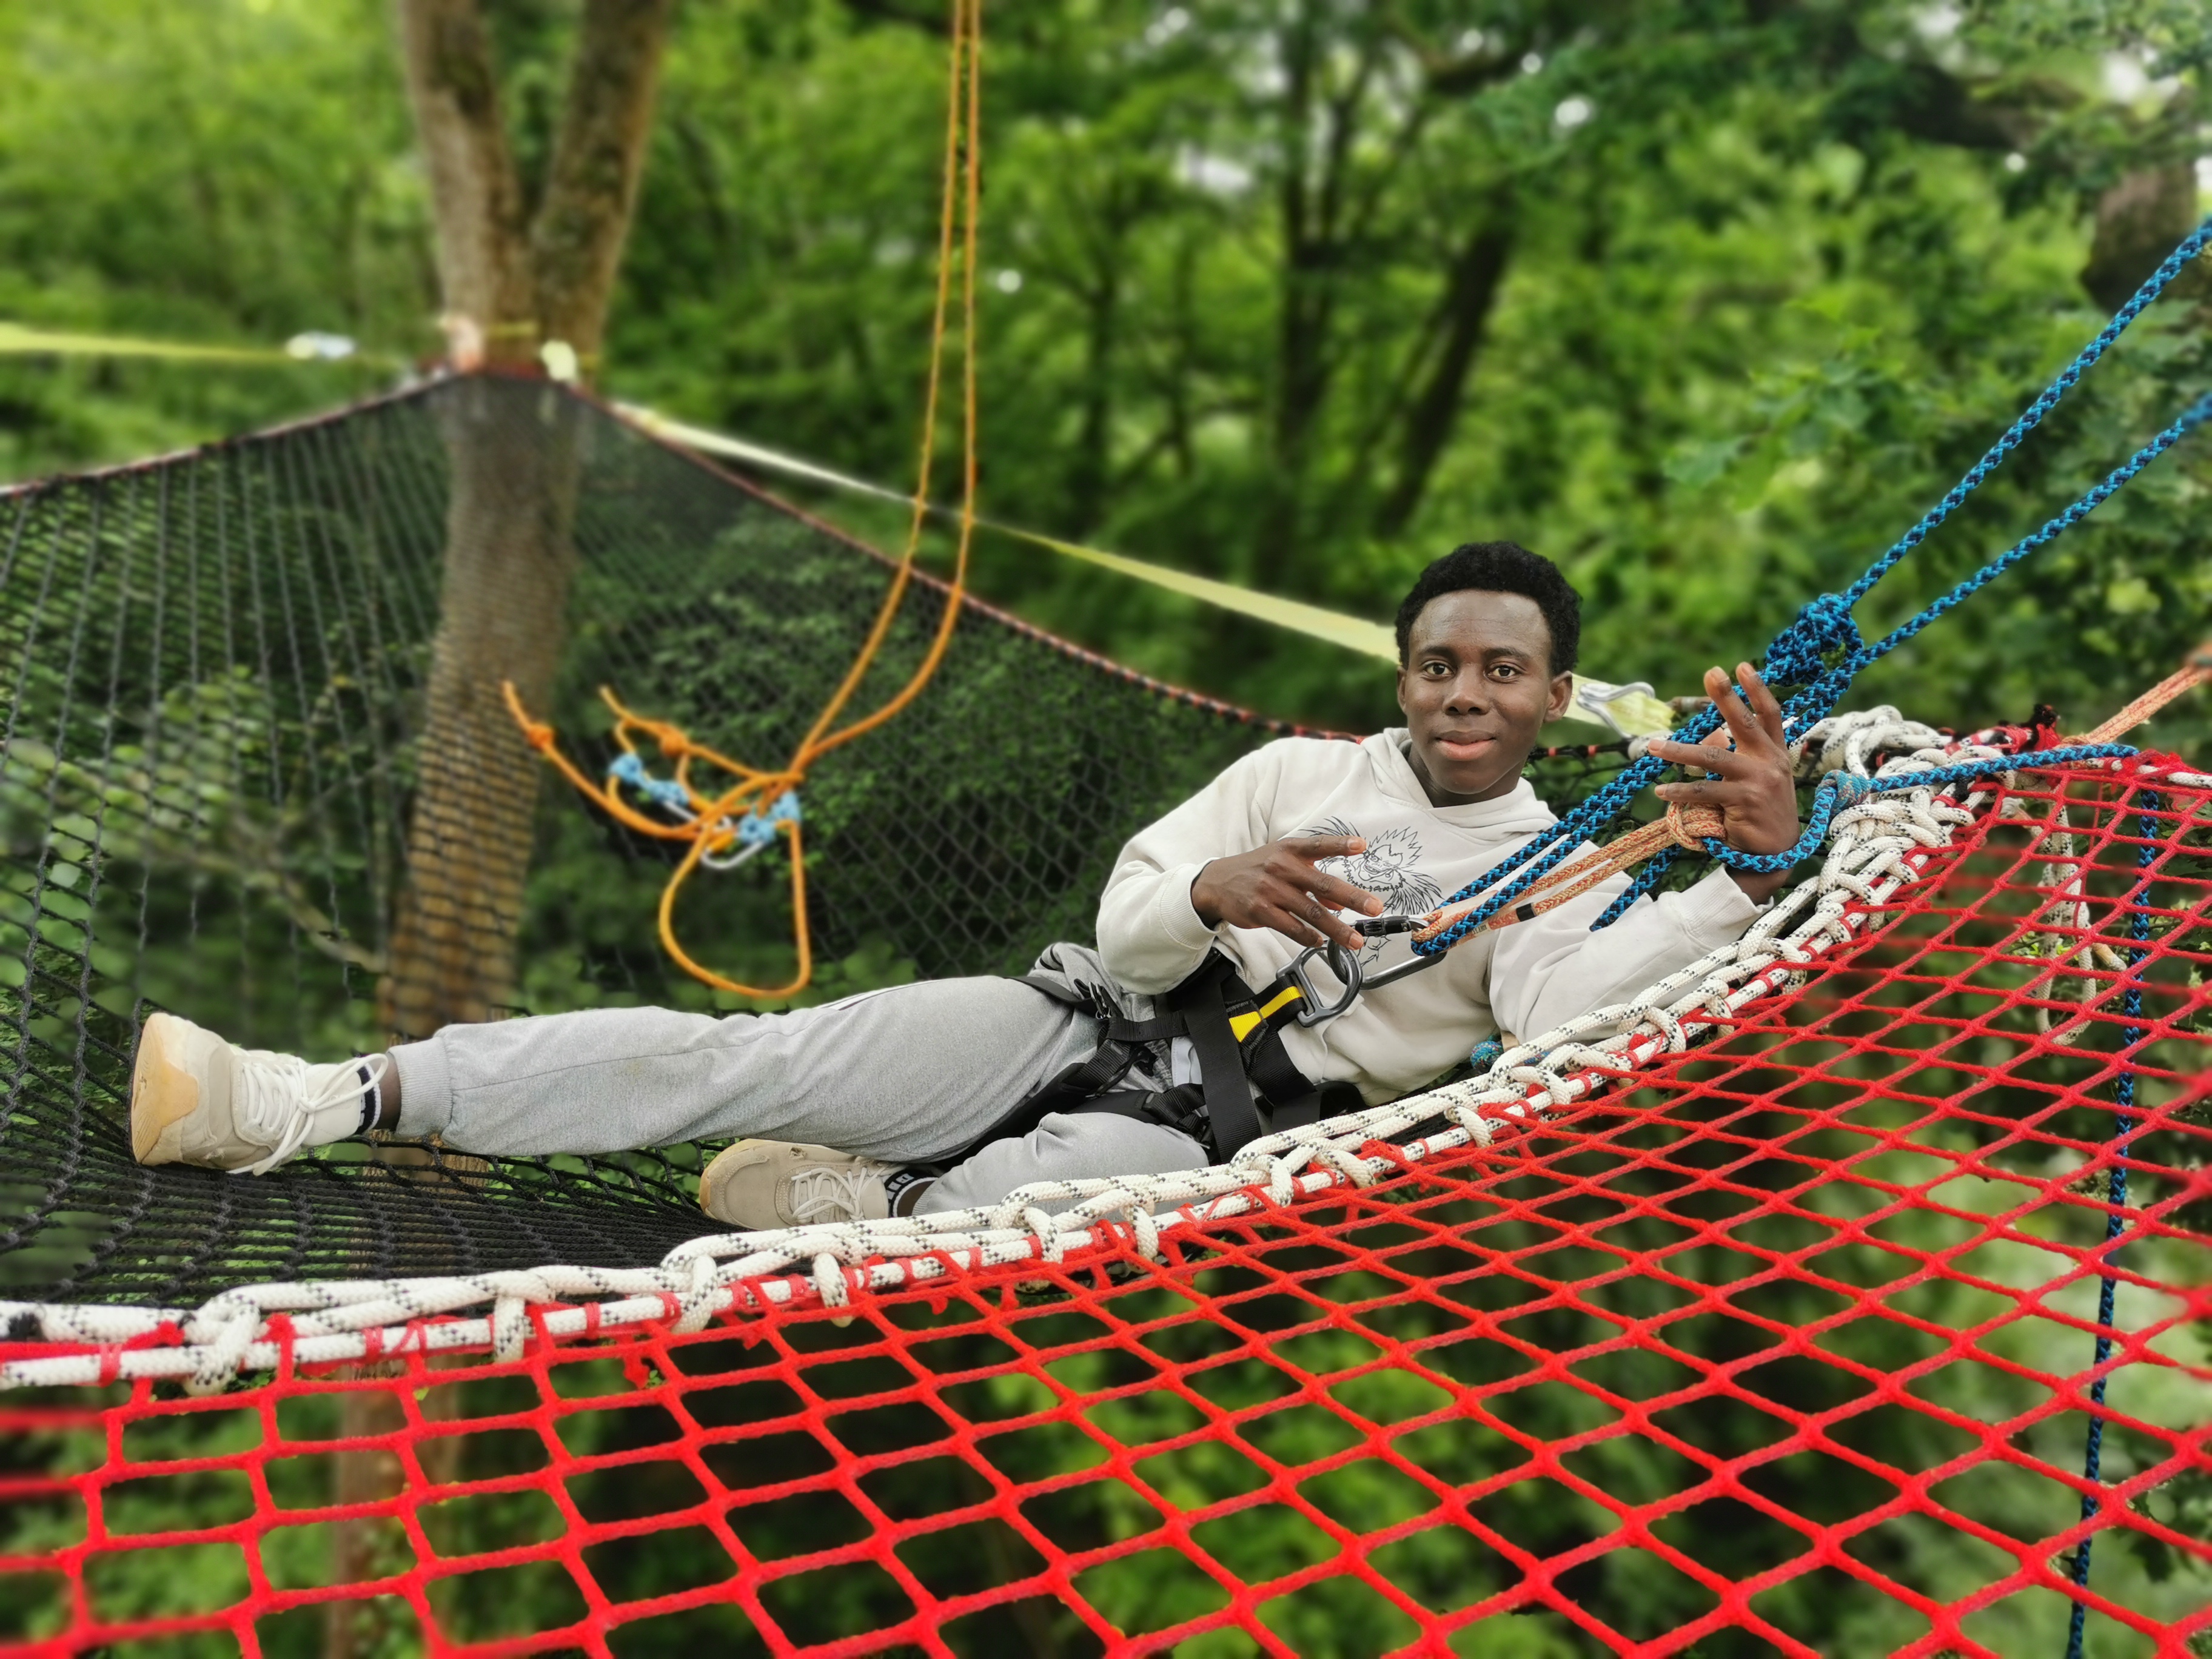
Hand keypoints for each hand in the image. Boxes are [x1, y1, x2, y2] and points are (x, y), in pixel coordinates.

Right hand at [1191, 835, 1383, 951]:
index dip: (1340, 845)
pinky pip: (1291, 927)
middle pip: (1323, 884)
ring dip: (1337, 929)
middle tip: (1374, 908)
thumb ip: (1313, 880)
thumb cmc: (1257, 870)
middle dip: (1352, 898)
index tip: (1362, 846)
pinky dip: (1309, 937)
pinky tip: (1321, 942)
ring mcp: (1270, 890)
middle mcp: (1281, 867)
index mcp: (1289, 850)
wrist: (1216, 883)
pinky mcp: (1260, 911)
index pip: (1318, 845)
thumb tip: (1340, 901)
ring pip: (1311, 912)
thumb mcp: (1284, 865)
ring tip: (1355, 940)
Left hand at [1647, 663, 1800, 902]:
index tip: (1741, 666)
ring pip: (1713, 759)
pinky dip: (1680, 792)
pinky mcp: (1745, 801)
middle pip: (1744, 724)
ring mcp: (1760, 781)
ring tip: (1653, 746)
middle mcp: (1772, 763)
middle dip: (1726, 697)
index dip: (1757, 690)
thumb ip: (1734, 754)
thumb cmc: (1759, 813)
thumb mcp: (1754, 779)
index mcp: (1777, 753)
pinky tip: (1661, 792)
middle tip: (1711, 672)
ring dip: (1679, 752)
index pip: (1770, 715)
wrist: (1773, 855)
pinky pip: (1705, 792)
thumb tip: (1708, 731)